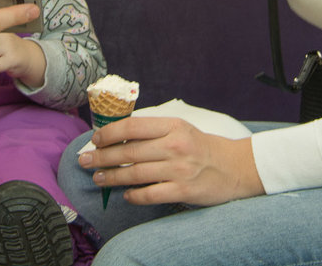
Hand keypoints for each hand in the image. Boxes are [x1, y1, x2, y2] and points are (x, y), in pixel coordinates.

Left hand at [78, 116, 263, 205]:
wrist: (236, 167)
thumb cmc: (201, 147)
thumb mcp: (180, 129)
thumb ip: (153, 130)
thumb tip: (117, 136)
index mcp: (172, 126)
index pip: (132, 126)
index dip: (108, 133)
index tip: (94, 139)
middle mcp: (174, 146)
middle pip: (128, 152)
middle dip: (101, 157)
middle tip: (84, 161)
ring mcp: (179, 169)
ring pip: (135, 174)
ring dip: (112, 177)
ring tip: (98, 178)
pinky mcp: (183, 190)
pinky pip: (150, 194)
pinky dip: (134, 195)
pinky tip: (125, 195)